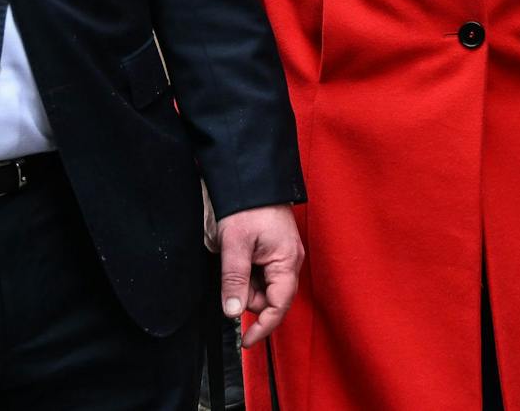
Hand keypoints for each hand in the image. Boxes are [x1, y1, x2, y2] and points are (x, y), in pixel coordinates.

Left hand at [216, 203, 303, 346]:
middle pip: (269, 297)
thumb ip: (234, 280)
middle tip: (230, 273)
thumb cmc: (246, 206)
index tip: (246, 340)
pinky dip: (247, 271)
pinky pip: (261, 272)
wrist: (250, 178)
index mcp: (286, 261)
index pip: (279, 305)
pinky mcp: (274, 250)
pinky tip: (239, 255)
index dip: (263, 326)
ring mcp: (283, 255)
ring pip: (263, 285)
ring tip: (233, 256)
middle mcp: (289, 261)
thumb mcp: (235, 245)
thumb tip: (233, 312)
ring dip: (245, 281)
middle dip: (247, 295)